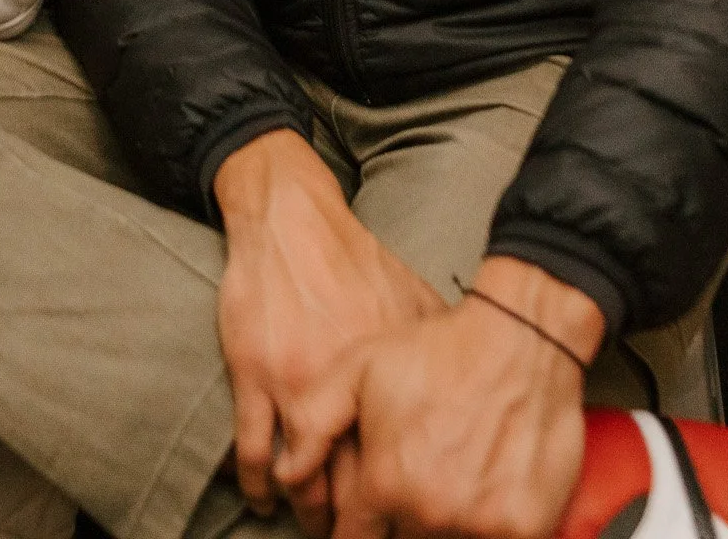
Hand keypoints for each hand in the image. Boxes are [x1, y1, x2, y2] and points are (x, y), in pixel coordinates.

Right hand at [213, 128, 442, 531]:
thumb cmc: (353, 262)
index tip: (407, 519)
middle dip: (356, 522)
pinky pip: (253, 453)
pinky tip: (263, 500)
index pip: (402, 462)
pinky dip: (258, 486)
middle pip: (354, 484)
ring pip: (303, 481)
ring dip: (309, 513)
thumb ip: (438, 352)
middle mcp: (344, 389)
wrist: (291, 220)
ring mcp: (292, 385)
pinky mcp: (253, 377)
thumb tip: (475, 391)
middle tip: (360, 534)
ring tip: (315, 527)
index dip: (406, 502)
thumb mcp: (411, 303)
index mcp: (387, 377)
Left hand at [320, 257, 602, 538]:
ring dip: (439, 525)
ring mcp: (482, 525)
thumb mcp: (359, 367)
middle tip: (408, 484)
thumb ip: (314, 423)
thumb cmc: (441, 350)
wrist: (522, 337)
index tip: (361, 517)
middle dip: (397, 524)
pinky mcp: (526, 529)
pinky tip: (480, 493)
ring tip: (445, 481)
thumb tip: (285, 475)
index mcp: (387, 482)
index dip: (352, 529)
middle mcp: (432, 512)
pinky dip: (484, 527)